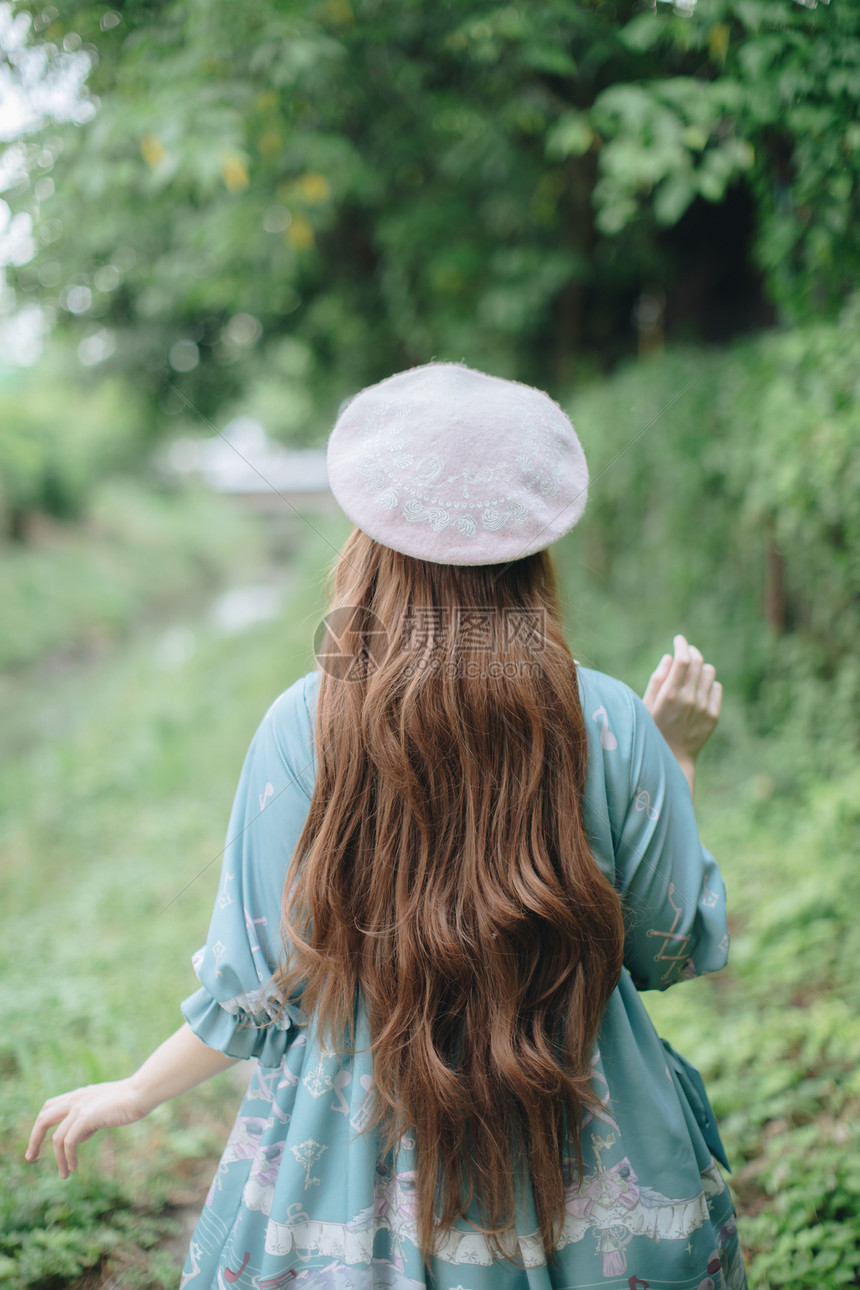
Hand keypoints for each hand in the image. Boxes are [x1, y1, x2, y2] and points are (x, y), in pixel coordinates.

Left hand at [25, 1078, 148, 1178]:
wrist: (141, 1092)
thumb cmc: (130, 1100)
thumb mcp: (105, 1107)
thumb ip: (90, 1118)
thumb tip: (79, 1137)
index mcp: (79, 1095)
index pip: (50, 1106)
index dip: (41, 1124)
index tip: (39, 1141)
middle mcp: (75, 1099)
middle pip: (43, 1118)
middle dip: (34, 1139)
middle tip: (31, 1158)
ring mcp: (80, 1108)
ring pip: (56, 1138)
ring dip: (58, 1159)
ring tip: (64, 1174)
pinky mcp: (86, 1118)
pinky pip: (68, 1142)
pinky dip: (68, 1157)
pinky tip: (73, 1167)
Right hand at [642, 634, 721, 772]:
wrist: (673, 759)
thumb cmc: (652, 729)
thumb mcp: (646, 705)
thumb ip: (658, 679)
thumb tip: (669, 658)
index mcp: (670, 695)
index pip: (682, 659)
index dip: (681, 644)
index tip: (679, 639)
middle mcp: (690, 699)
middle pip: (698, 661)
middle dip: (691, 651)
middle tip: (685, 652)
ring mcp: (704, 707)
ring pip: (709, 672)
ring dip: (700, 668)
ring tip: (691, 674)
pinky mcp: (714, 715)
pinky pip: (716, 688)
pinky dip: (708, 684)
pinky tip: (698, 690)